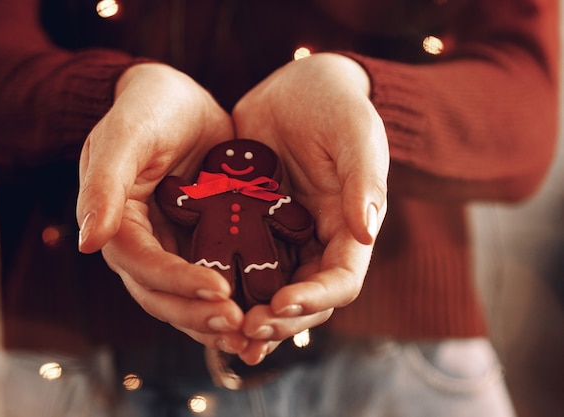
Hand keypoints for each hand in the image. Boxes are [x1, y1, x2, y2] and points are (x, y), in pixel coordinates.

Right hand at [76, 63, 248, 352]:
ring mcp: (174, 246)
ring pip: (188, 298)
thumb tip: (88, 242)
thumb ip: (104, 184)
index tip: (218, 291)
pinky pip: (215, 279)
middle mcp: (144, 244)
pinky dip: (234, 300)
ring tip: (252, 334)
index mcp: (120, 223)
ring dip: (215, 321)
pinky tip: (261, 314)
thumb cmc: (148, 108)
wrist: (179, 99)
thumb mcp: (126, 135)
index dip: (176, 282)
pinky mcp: (203, 243)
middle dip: (197, 313)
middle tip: (238, 323)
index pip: (142, 265)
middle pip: (162, 295)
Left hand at [232, 53, 388, 363]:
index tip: (281, 304)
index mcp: (349, 229)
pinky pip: (237, 264)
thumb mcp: (356, 134)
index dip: (315, 299)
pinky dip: (225, 287)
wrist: (298, 87)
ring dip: (249, 317)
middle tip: (244, 330)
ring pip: (269, 292)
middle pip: (303, 300)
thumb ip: (364, 180)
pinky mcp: (249, 226)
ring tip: (222, 334)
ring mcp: (281, 237)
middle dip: (278, 321)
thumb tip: (366, 230)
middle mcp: (316, 242)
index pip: (341, 281)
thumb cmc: (336, 106)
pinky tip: (200, 301)